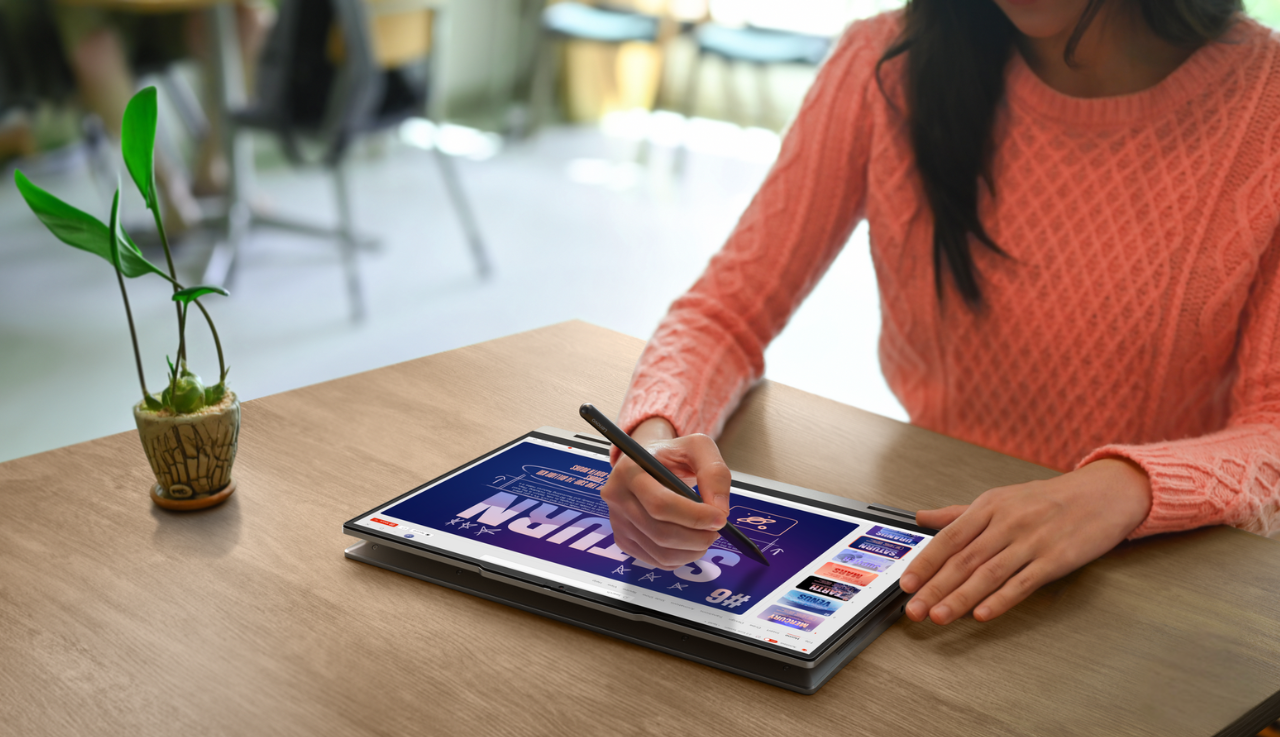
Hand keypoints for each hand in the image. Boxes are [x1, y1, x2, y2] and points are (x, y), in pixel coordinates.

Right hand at [600, 417, 730, 568]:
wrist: (649, 464)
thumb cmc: (672, 456)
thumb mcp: (696, 448)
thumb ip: (713, 472)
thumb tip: (720, 510)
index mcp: (629, 471)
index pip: (660, 504)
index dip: (694, 516)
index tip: (720, 518)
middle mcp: (617, 498)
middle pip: (660, 532)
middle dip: (697, 537)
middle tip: (717, 530)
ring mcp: (618, 522)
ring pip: (660, 552)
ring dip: (692, 551)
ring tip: (706, 534)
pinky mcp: (624, 541)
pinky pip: (657, 560)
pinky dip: (681, 557)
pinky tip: (690, 542)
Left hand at [900, 458, 1151, 624]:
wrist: (1102, 494)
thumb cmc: (1048, 498)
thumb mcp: (1000, 498)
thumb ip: (958, 514)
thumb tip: (922, 518)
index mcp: (989, 506)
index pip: (949, 538)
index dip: (925, 562)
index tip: (907, 583)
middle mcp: (1007, 523)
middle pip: (963, 560)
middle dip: (935, 588)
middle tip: (914, 610)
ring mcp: (1032, 541)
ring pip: (988, 574)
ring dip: (960, 598)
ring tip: (939, 616)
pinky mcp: (1056, 559)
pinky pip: (1023, 582)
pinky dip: (1001, 599)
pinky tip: (982, 613)